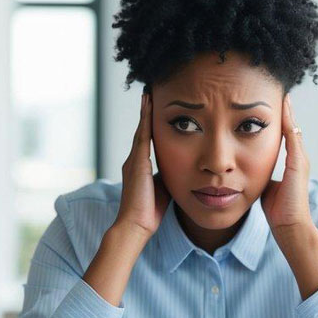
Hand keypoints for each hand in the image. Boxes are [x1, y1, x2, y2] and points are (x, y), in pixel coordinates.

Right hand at [114, 92, 170, 238]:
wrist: (136, 225)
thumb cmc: (150, 212)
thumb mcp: (164, 188)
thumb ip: (169, 176)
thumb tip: (183, 169)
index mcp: (140, 167)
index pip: (147, 139)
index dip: (151, 123)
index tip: (156, 107)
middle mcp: (134, 160)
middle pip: (142, 130)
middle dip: (146, 112)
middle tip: (150, 92)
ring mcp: (133, 160)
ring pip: (141, 129)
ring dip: (145, 111)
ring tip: (148, 93)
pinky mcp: (136, 163)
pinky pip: (142, 136)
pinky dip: (145, 119)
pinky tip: (149, 105)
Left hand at [261, 93, 313, 238]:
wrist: (290, 226)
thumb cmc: (278, 211)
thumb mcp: (267, 185)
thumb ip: (262, 174)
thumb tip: (249, 168)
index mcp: (291, 161)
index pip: (284, 133)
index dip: (276, 117)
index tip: (267, 101)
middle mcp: (298, 157)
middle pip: (290, 126)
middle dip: (282, 108)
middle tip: (275, 87)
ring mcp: (300, 159)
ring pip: (292, 127)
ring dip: (286, 110)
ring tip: (281, 92)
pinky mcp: (298, 164)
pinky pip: (293, 137)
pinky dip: (288, 122)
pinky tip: (282, 109)